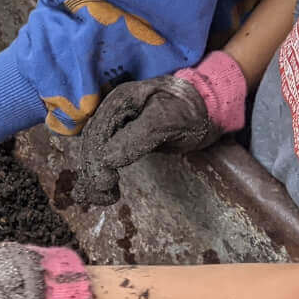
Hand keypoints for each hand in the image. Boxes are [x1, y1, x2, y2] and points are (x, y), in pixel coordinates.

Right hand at [75, 53, 246, 205]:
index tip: (106, 184)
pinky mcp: (121, 137)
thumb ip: (136, 137)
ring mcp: (115, 123)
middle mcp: (111, 111)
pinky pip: (101, 155)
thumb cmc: (190, 111)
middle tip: (105, 196)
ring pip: (93, 152)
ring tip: (102, 197)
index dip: (96, 161)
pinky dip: (96, 174)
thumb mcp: (167, 120)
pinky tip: (96, 191)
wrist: (208, 106)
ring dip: (92, 177)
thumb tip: (106, 159)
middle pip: (90, 145)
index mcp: (119, 101)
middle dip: (93, 173)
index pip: (96, 135)